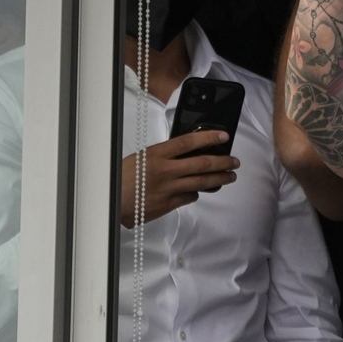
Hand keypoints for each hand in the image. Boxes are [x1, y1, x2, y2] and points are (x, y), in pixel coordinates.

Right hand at [119, 131, 239, 227]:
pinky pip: (189, 197)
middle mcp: (165, 170)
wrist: (109, 201)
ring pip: (201, 182)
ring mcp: (168, 188)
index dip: (209, 138)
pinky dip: (196, 193)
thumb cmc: (121, 178)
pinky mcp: (168, 204)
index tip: (223, 137)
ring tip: (229, 176)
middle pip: (202, 163)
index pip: (189, 141)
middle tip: (234, 161)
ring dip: (219, 179)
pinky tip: (200, 191)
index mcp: (156, 154)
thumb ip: (163, 154)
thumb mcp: (141, 157)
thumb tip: (185, 151)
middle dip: (223, 162)